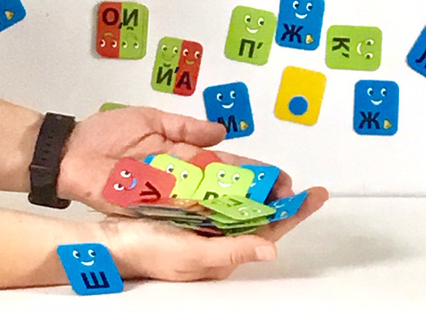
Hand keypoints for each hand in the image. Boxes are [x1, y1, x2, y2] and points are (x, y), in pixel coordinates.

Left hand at [57, 106, 292, 210]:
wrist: (69, 151)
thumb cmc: (104, 133)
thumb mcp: (151, 118)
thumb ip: (187, 126)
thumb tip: (222, 131)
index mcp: (184, 154)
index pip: (226, 164)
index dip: (254, 170)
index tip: (280, 177)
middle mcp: (181, 178)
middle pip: (226, 189)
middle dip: (256, 195)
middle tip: (287, 200)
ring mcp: (167, 195)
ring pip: (211, 205)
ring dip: (238, 211)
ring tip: (270, 214)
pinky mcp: (150, 207)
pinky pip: (182, 214)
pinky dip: (205, 219)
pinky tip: (230, 223)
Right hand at [95, 185, 328, 280]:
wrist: (110, 239)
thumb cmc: (148, 253)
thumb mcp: (193, 256)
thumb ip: (233, 249)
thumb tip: (272, 247)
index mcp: (224, 250)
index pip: (269, 229)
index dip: (293, 212)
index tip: (315, 195)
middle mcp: (218, 234)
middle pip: (260, 212)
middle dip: (280, 195)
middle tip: (298, 181)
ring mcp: (204, 219)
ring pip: (241, 199)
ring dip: (259, 185)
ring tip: (277, 174)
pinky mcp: (189, 203)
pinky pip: (218, 189)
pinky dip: (232, 179)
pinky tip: (240, 170)